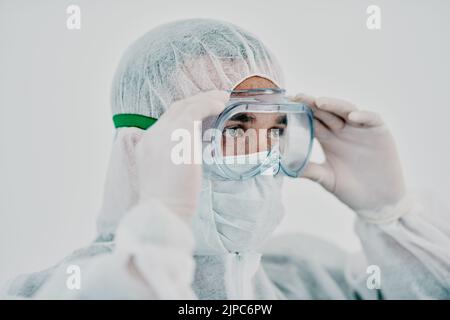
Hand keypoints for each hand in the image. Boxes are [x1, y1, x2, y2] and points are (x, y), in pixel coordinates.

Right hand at [135, 90, 228, 221]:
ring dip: (206, 99)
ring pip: (186, 106)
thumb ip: (173, 162)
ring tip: (222, 98)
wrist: (163, 211)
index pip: (166, 121)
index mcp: (147, 146)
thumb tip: (189, 159)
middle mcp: (152, 135)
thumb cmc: (169, 204)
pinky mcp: (180, 134)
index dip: (185, 114)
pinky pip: (196, 110)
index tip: (201, 113)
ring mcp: (164, 133)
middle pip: (175, 109)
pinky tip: (222, 104)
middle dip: (196, 101)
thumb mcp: (165, 178)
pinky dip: (209, 104)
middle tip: (214, 99)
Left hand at [292, 94, 405, 214]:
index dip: (301, 113)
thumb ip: (309, 170)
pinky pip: (372, 119)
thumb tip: (283, 168)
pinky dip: (363, 116)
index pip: (313, 121)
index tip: (286, 106)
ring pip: (346, 111)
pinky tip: (352, 117)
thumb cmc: (351, 189)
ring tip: (319, 102)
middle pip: (326, 112)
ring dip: (334, 105)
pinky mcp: (380, 133)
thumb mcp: (327, 178)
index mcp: (328, 139)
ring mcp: (361, 130)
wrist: (378, 201)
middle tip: (298, 97)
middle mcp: (343, 131)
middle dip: (313, 104)